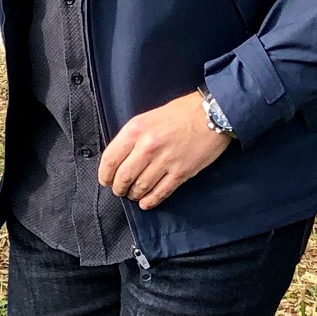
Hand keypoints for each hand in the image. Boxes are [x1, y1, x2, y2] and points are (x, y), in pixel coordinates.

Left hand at [98, 93, 231, 209]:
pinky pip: (160, 192)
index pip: (110, 159)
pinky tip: (146, 202)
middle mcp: (147, 146)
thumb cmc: (181, 113)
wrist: (212, 114)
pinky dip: (150, 200)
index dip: (104, 174)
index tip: (105, 180)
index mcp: (136, 130)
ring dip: (134, 194)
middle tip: (119, 190)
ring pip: (140, 187)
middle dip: (118, 188)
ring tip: (133, 194)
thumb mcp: (148, 117)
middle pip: (123, 177)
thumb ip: (132, 137)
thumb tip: (119, 157)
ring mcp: (165, 161)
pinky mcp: (181, 172)